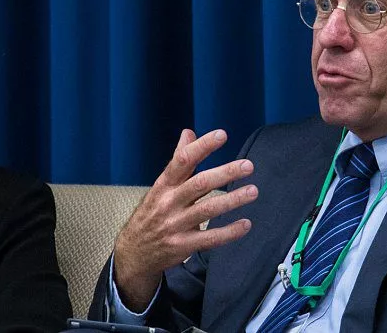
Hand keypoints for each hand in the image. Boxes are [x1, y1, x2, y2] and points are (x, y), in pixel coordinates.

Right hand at [113, 129, 257, 311]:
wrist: (133, 254)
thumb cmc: (153, 213)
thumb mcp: (161, 186)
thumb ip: (178, 160)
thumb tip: (188, 132)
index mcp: (164, 185)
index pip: (183, 160)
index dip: (202, 146)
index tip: (222, 134)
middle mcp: (168, 203)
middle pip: (199, 184)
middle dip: (225, 173)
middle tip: (248, 165)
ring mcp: (175, 225)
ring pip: (208, 210)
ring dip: (232, 200)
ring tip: (253, 191)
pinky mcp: (182, 246)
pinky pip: (210, 239)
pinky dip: (229, 232)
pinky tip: (246, 224)